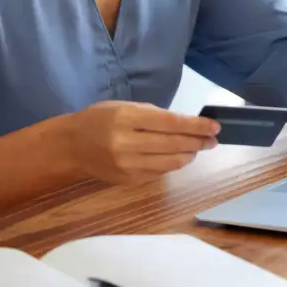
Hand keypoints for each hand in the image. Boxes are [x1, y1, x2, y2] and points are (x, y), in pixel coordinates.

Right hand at [63, 101, 219, 183]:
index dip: (196, 126)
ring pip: (170, 163)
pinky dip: (172, 164)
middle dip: (198, 142)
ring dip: (188, 155)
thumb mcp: (125, 106)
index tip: (214, 126)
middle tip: (212, 140)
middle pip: (173, 144)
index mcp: (127, 118)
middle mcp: (127, 143)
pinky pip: (159, 173)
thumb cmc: (100, 119)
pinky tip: (178, 157)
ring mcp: (127, 165)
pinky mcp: (128, 180)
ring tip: (197, 148)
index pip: (171, 123)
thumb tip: (186, 124)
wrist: (72, 145)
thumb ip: (154, 115)